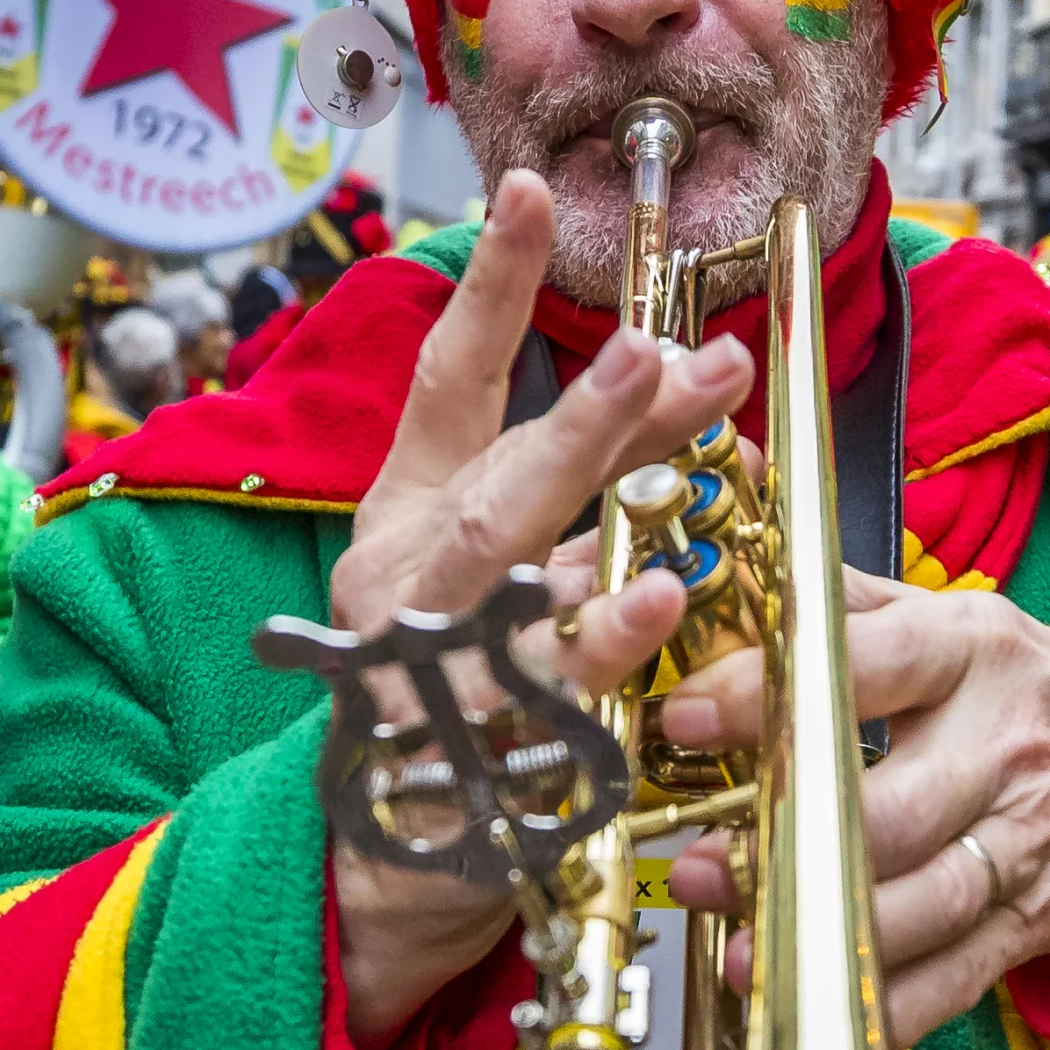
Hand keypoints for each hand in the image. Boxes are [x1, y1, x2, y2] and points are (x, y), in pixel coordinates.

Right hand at [329, 172, 753, 1043]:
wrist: (369, 859)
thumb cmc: (451, 690)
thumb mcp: (503, 564)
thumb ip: (580, 479)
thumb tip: (679, 375)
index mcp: (410, 518)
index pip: (448, 383)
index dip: (488, 287)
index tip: (530, 190)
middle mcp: (407, 585)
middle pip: (495, 493)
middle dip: (583, 426)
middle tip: (662, 356)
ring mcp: (421, 675)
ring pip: (505, 600)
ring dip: (593, 548)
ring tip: (669, 510)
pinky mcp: (454, 764)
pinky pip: (533, 711)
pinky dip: (598, 668)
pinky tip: (659, 619)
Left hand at [659, 573, 1049, 1048]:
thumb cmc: (1027, 692)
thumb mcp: (957, 623)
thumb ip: (847, 602)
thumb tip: (731, 569)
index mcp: (976, 654)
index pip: (869, 667)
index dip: (772, 695)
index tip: (688, 718)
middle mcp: (1006, 749)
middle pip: (895, 808)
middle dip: (790, 840)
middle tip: (700, 857)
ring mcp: (1025, 843)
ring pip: (924, 902)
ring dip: (826, 928)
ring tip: (740, 940)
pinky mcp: (1030, 921)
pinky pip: (956, 977)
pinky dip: (886, 1003)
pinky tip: (815, 999)